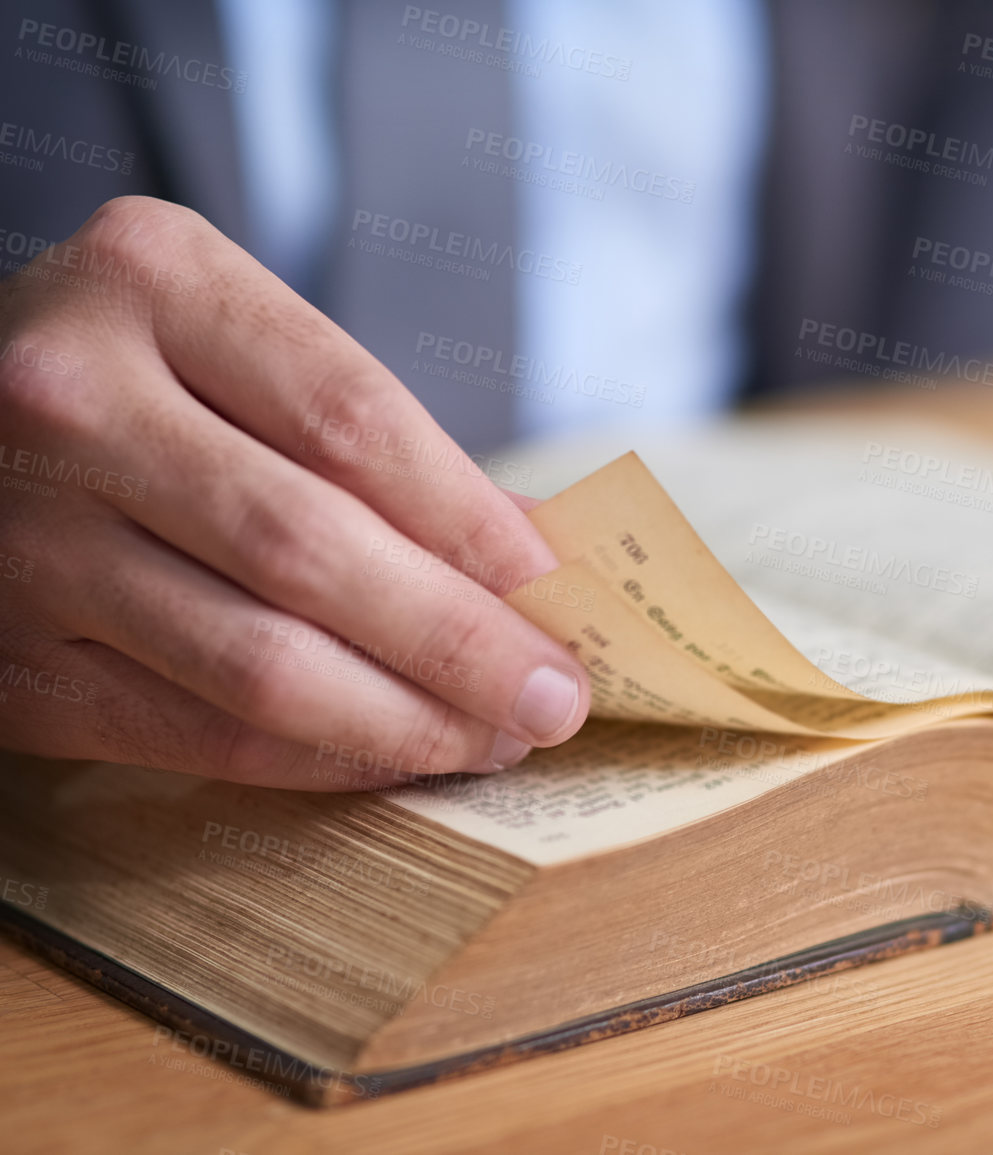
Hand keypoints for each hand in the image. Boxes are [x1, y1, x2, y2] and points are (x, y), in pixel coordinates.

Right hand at [0, 197, 588, 788]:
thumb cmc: (138, 380)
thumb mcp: (235, 348)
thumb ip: (368, 440)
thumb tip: (537, 568)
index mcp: (150, 279)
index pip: (352, 418)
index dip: (471, 522)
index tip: (557, 589)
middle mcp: (68, 396)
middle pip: (310, 548)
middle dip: (459, 642)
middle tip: (555, 698)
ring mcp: (22, 531)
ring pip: (257, 663)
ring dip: (405, 719)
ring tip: (496, 738)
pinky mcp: (7, 655)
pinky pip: (195, 732)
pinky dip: (318, 758)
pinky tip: (396, 756)